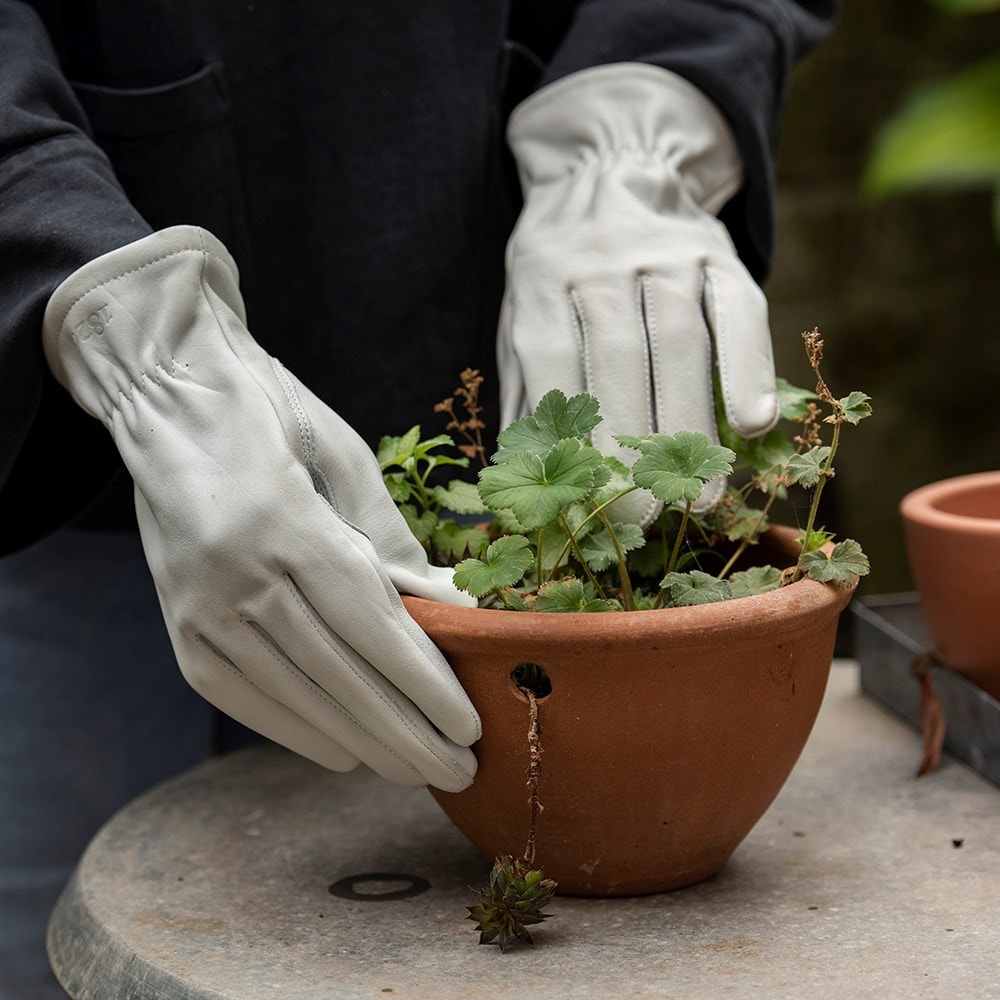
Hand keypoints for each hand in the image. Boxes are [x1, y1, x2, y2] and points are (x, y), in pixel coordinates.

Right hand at [43, 226, 479, 791]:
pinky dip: (295, 731)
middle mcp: (234, 572)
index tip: (470, 725)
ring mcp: (197, 605)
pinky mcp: (178, 625)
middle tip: (460, 772)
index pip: (369, 624)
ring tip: (415, 770)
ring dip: (361, 743)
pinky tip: (342, 754)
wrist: (168, 395)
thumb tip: (453, 602)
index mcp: (285, 521)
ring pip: (291, 696)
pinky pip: (240, 696)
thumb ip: (392, 539)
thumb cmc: (273, 412)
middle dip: (405, 733)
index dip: (424, 683)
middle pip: (336, 675)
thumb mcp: (343, 456)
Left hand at [498, 63, 778, 522]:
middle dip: (635, 442)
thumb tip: (515, 470)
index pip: (557, 364)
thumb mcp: (524, 311)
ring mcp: (663, 250)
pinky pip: (739, 308)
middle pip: (621, 356)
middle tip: (650, 516)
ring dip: (694, 422)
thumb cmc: (559, 269)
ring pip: (682, 338)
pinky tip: (754, 424)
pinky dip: (748, 365)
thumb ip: (523, 383)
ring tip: (706, 496)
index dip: (574, 436)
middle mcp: (601, 260)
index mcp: (542, 280)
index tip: (591, 501)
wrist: (611, 164)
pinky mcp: (717, 248)